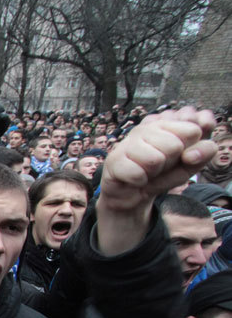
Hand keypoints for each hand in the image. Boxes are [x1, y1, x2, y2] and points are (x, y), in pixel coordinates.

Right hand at [99, 106, 215, 212]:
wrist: (131, 193)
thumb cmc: (160, 175)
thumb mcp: (190, 164)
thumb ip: (202, 153)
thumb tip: (191, 154)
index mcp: (167, 124)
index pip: (193, 130)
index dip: (190, 150)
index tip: (179, 157)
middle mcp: (147, 128)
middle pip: (174, 146)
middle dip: (170, 163)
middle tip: (159, 167)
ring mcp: (128, 141)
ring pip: (155, 159)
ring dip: (153, 173)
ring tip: (146, 172)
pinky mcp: (114, 159)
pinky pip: (138, 174)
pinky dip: (139, 181)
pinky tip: (134, 178)